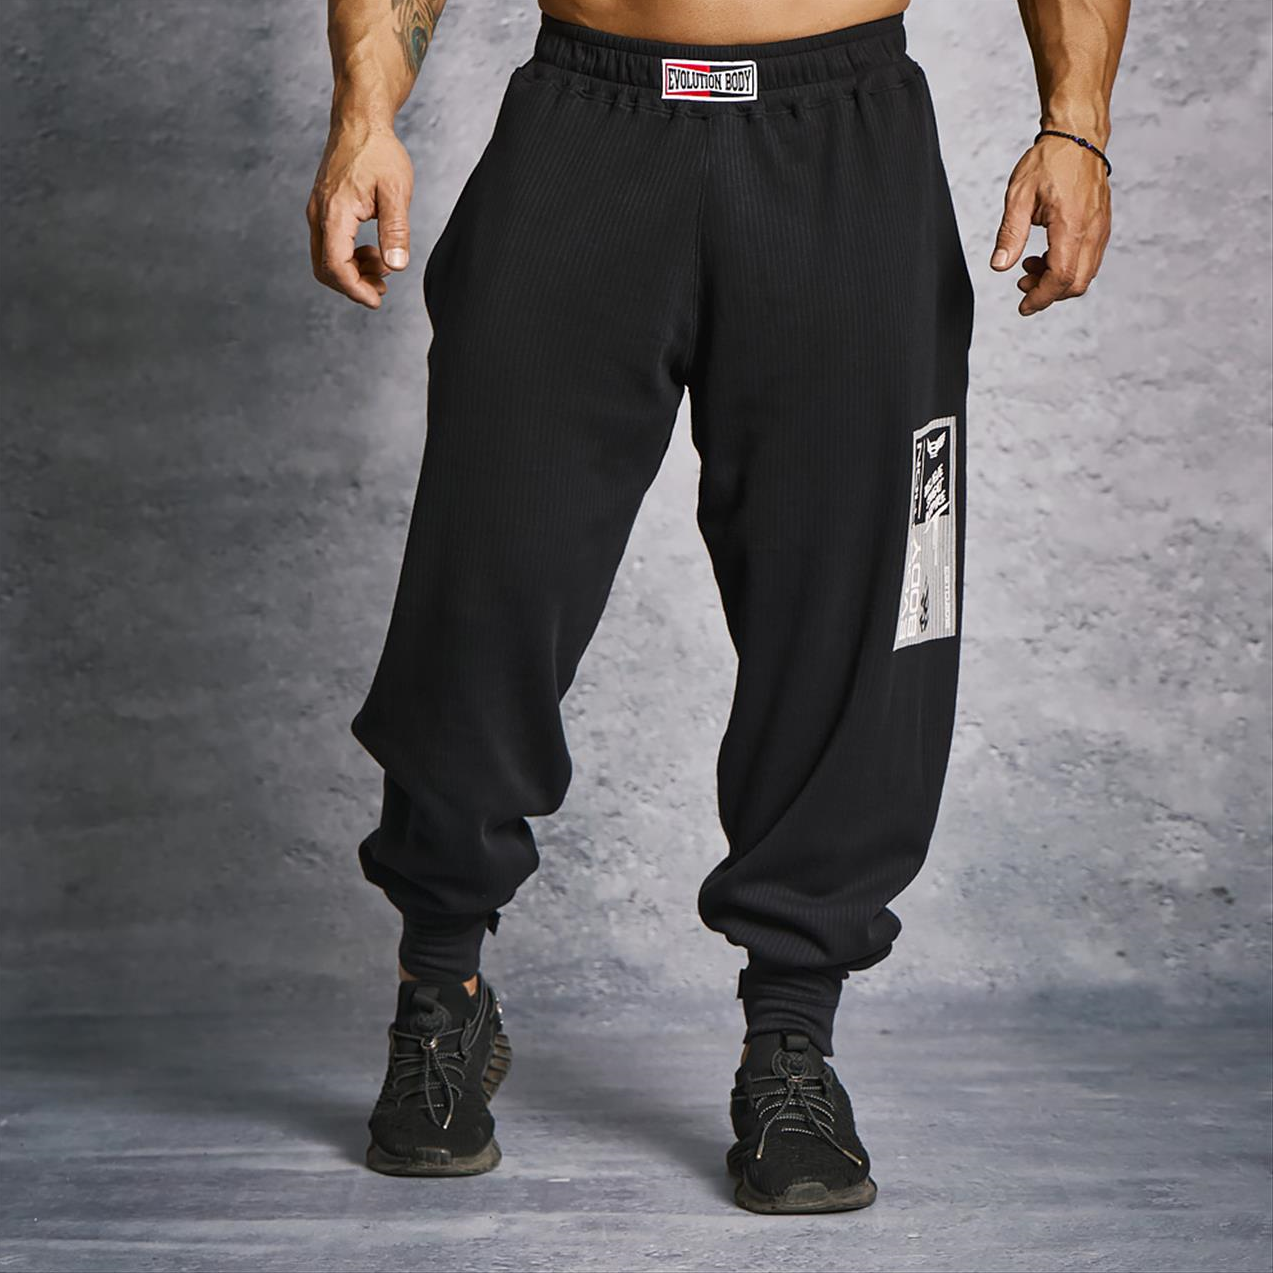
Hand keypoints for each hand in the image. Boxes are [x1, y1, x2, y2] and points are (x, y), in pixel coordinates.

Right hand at [307, 124, 413, 308]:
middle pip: (325, 269)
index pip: (336, 266)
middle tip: (382, 288)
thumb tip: (395, 266)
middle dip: (353, 285)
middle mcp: (318, 214)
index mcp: (335, 212)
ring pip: (326, 259)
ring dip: (353, 271)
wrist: (359, 120)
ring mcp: (317, 211)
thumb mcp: (396, 192)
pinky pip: (329, 244)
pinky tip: (373, 251)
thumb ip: (396, 231)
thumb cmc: (379, 151)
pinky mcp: (322, 208)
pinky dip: (349, 256)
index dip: (356, 290)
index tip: (377, 300)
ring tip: (383, 266)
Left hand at [990, 135, 1111, 315]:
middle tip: (1022, 282)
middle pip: (1077, 283)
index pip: (1061, 277)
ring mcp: (1101, 228)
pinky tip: (1046, 255)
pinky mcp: (1102, 225)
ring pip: (1085, 273)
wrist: (1078, 135)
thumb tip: (1000, 265)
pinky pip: (1089, 258)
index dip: (1041, 297)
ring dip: (1057, 280)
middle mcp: (1093, 230)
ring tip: (1029, 265)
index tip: (1023, 306)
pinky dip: (1068, 266)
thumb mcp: (1019, 196)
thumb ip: (1010, 234)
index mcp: (1072, 225)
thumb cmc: (1049, 160)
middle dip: (1048, 292)